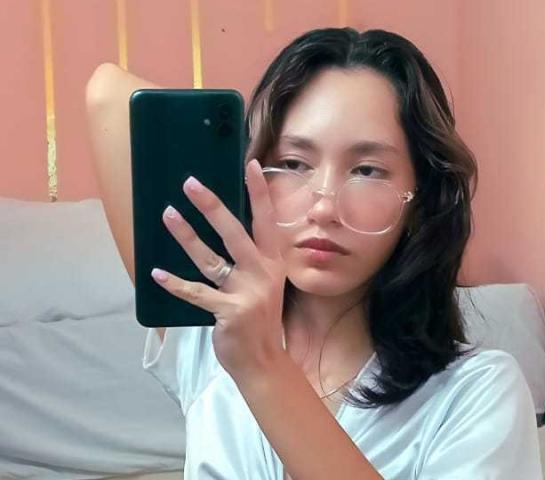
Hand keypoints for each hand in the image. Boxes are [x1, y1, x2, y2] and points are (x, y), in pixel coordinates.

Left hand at [150, 158, 286, 379]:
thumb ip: (250, 259)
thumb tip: (226, 229)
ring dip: (186, 236)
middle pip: (235, 233)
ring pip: (211, 258)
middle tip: (191, 183)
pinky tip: (157, 273)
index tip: (252, 165)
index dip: (260, 193)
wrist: (263, 360)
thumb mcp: (265, 283)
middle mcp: (263, 272)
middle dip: (212, 206)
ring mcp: (246, 292)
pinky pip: (196, 293)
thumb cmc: (260, 318)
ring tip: (168, 214)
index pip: (267, 221)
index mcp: (273, 262)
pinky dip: (175, 283)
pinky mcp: (228, 312)